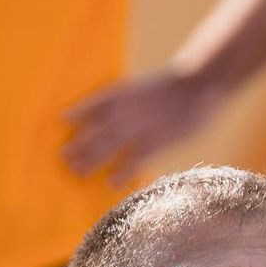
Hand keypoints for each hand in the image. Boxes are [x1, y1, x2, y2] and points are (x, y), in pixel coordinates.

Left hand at [60, 68, 228, 185]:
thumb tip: (113, 114)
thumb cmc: (175, 86)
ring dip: (91, 160)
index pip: (95, 103)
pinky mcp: (157, 141)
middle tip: (63, 157)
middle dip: (79, 144)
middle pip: (96, 130)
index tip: (63, 120)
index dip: (79, 112)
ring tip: (77, 172)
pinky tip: (111, 184)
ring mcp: (141, 126)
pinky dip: (123, 172)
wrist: (202, 82)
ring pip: (109, 146)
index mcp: (124, 92)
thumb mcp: (146, 87)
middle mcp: (127, 109)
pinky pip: (135, 160)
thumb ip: (129, 100)